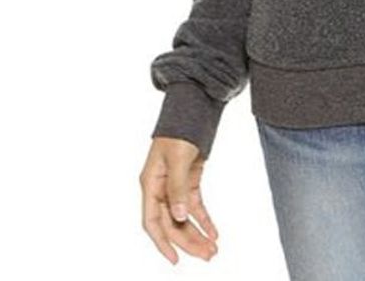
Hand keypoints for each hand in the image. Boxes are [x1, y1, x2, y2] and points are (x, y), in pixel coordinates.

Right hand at [140, 136, 219, 263]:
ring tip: (213, 249)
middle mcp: (160, 188)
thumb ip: (177, 187)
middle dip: (188, 241)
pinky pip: (194, 205)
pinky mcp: (188, 180)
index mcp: (150, 183)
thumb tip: (178, 216)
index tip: (176, 260)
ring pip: (183, 217)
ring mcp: (174, 185)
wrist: (194, 105)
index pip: (152, 221)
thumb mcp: (178, 156)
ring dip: (197, 233)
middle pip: (171, 223)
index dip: (162, 243)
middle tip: (209, 256)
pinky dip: (204, 218)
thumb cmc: (180, 128)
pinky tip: (214, 231)